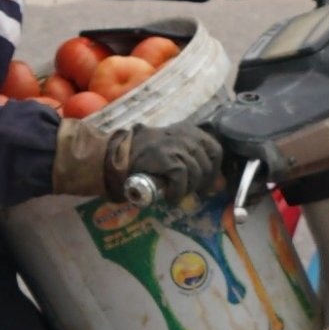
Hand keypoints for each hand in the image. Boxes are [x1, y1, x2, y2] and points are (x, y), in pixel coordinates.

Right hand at [53, 112, 225, 208]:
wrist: (111, 157)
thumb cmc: (138, 157)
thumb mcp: (168, 151)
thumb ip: (190, 161)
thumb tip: (217, 183)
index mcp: (187, 130)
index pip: (215, 148)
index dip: (213, 169)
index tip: (206, 182)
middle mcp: (184, 135)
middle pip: (208, 163)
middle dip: (201, 182)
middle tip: (189, 193)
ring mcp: (175, 146)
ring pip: (197, 173)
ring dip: (188, 189)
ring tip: (175, 195)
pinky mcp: (167, 158)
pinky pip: (183, 180)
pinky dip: (178, 193)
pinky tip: (169, 199)